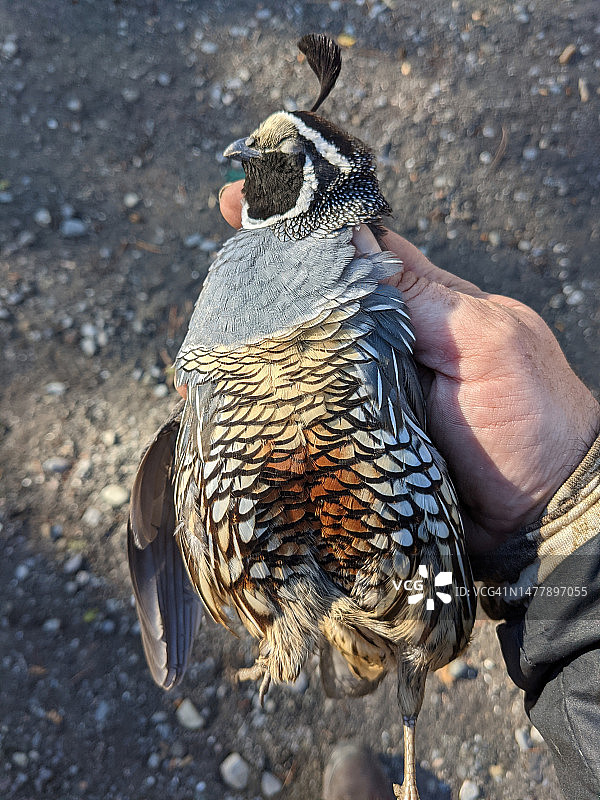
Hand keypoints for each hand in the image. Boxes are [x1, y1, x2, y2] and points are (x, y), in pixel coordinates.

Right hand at [197, 181, 599, 555]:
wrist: (539, 513)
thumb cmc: (530, 419)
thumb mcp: (486, 342)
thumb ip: (420, 295)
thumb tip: (355, 241)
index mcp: (418, 301)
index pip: (351, 246)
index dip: (300, 222)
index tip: (244, 199)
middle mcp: (383, 339)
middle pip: (314, 301)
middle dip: (264, 283)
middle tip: (216, 278)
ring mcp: (363, 390)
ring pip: (301, 355)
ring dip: (257, 346)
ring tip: (208, 341)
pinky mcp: (352, 438)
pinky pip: (304, 411)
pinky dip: (270, 403)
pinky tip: (233, 400)